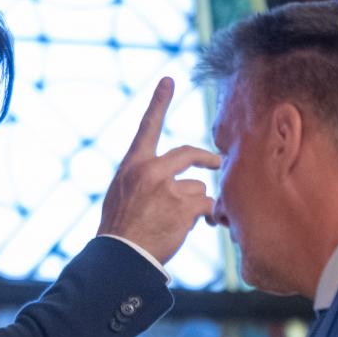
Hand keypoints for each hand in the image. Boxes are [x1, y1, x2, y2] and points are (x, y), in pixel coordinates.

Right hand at [98, 77, 217, 263]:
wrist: (121, 255)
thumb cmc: (121, 229)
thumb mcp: (123, 193)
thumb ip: (146, 179)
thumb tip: (181, 181)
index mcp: (133, 165)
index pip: (148, 127)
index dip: (159, 102)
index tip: (168, 80)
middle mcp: (151, 170)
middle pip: (188, 154)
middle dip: (206, 158)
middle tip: (216, 162)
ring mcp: (168, 187)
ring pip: (198, 188)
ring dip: (194, 204)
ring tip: (176, 222)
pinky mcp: (184, 206)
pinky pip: (206, 205)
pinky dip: (206, 216)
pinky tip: (194, 227)